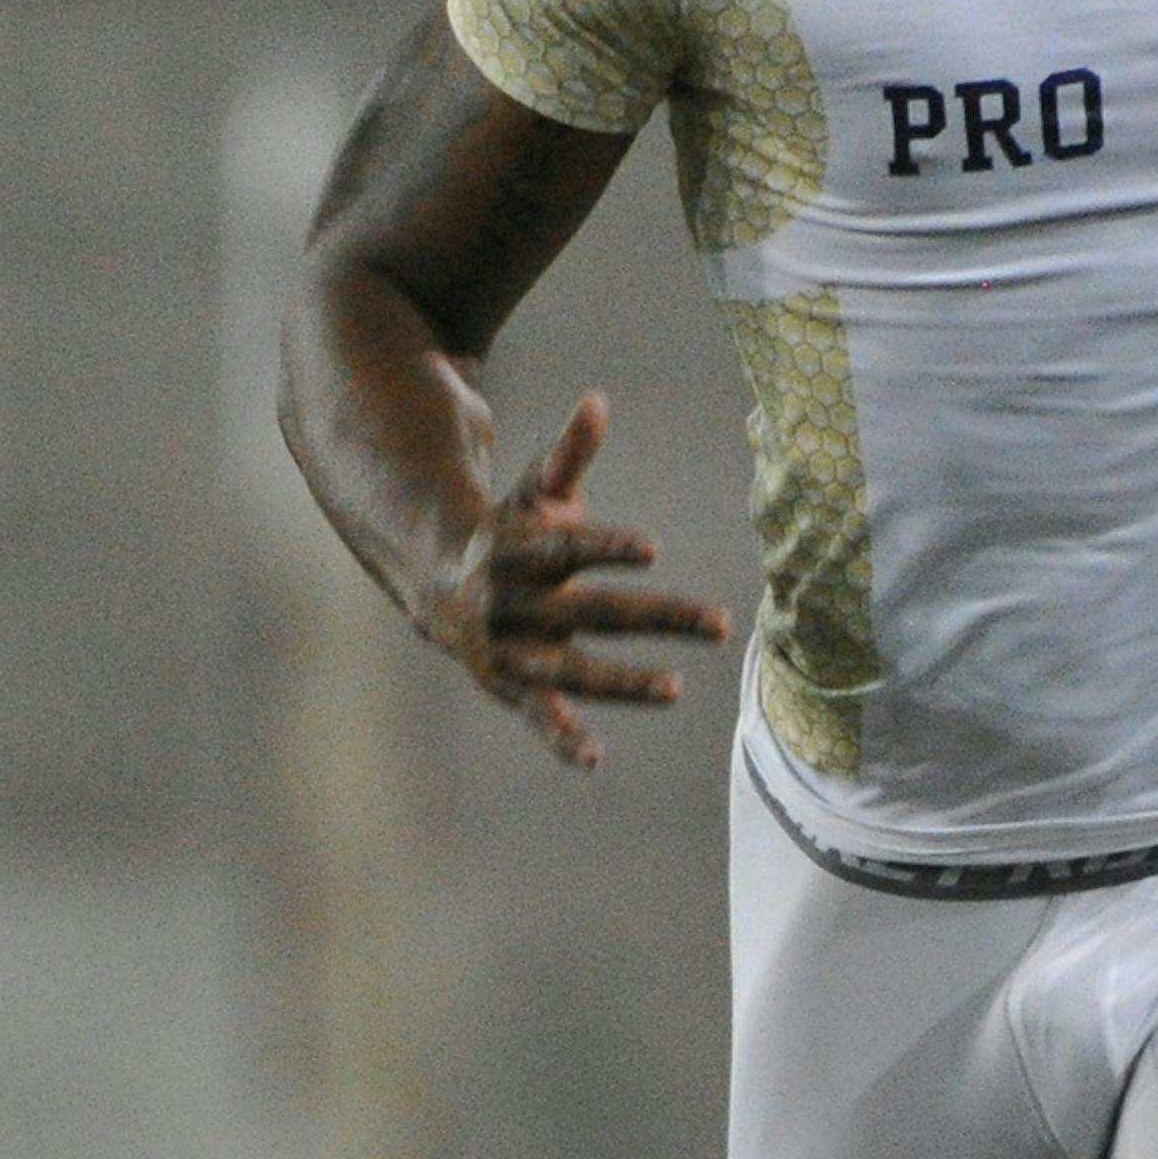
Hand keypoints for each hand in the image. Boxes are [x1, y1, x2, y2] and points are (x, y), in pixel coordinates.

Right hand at [422, 390, 729, 769]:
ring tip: (677, 689)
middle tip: (721, 623)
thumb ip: (569, 455)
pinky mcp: (511, 688)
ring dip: (623, 683)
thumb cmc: (507, 533)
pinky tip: (595, 757)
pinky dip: (562, 738)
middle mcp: (514, 605)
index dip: (607, 548)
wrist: (436, 585)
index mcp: (519, 551)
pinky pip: (538, 717)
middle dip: (658, 618)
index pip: (569, 550)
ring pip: (571, 671)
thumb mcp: (535, 493)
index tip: (652, 548)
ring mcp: (512, 651)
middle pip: (593, 614)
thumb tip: (598, 401)